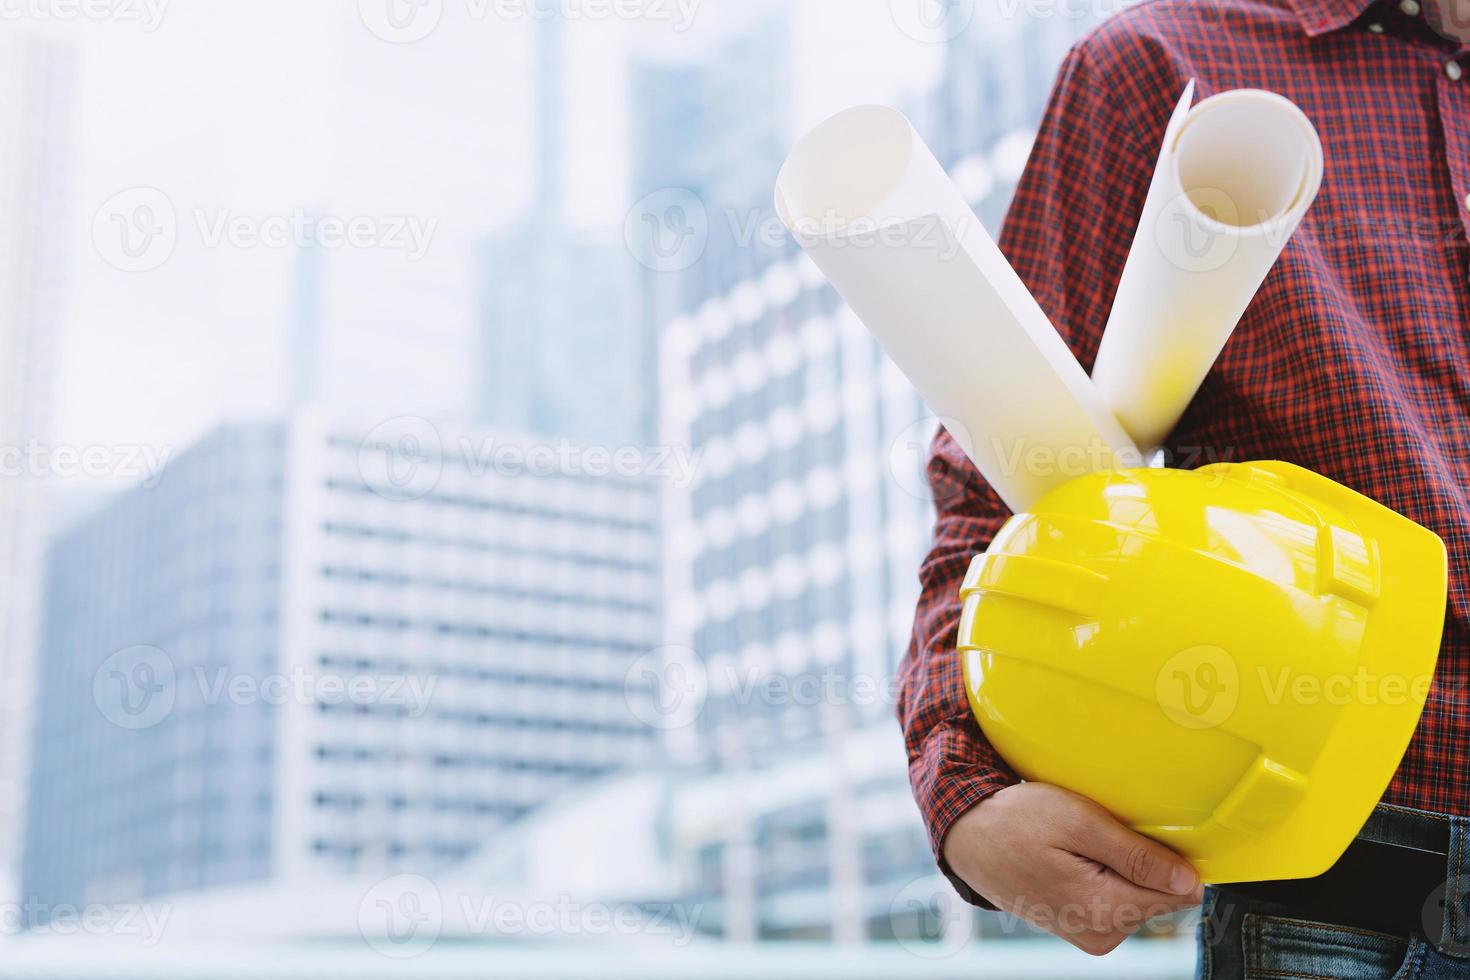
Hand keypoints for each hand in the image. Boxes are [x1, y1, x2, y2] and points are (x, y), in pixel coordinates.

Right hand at [942, 782, 1203, 954]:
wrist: (969, 837)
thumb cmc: (1016, 821)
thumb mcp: (1078, 822)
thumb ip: (1136, 855)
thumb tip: (1189, 882)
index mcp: (1102, 909)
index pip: (1178, 893)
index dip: (1168, 856)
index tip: (1138, 831)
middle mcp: (1100, 933)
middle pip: (1160, 897)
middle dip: (1143, 862)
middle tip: (1100, 832)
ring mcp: (1088, 934)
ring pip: (1140, 900)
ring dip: (1123, 868)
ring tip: (1083, 844)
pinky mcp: (1080, 928)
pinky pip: (1117, 902)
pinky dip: (1107, 877)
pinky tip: (1078, 858)